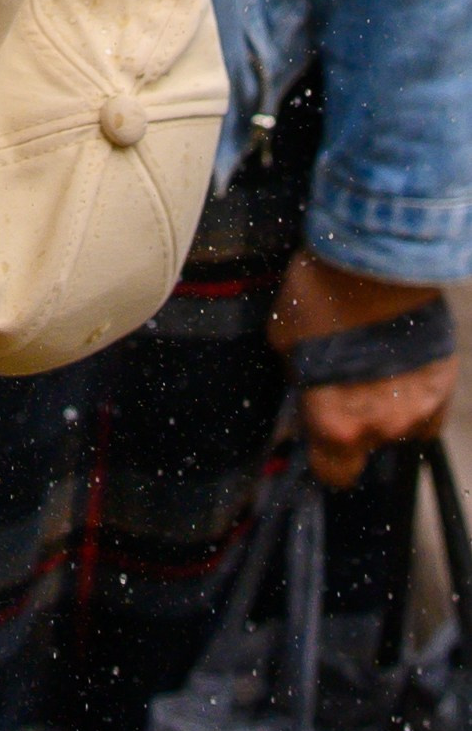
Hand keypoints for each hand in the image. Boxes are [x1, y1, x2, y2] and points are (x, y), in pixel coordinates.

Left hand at [271, 252, 457, 488]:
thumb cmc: (321, 293)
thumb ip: (299, 378)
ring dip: (387, 406)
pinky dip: (417, 395)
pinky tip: (402, 365)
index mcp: (334, 423)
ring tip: (373, 364)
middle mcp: (380, 425)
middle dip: (355, 426)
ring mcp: (419, 407)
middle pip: (367, 447)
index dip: (325, 458)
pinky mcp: (445, 383)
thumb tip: (304, 388)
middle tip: (344, 387)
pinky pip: (429, 408)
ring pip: (401, 426)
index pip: (333, 473)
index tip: (321, 438)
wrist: (378, 257)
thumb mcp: (284, 338)